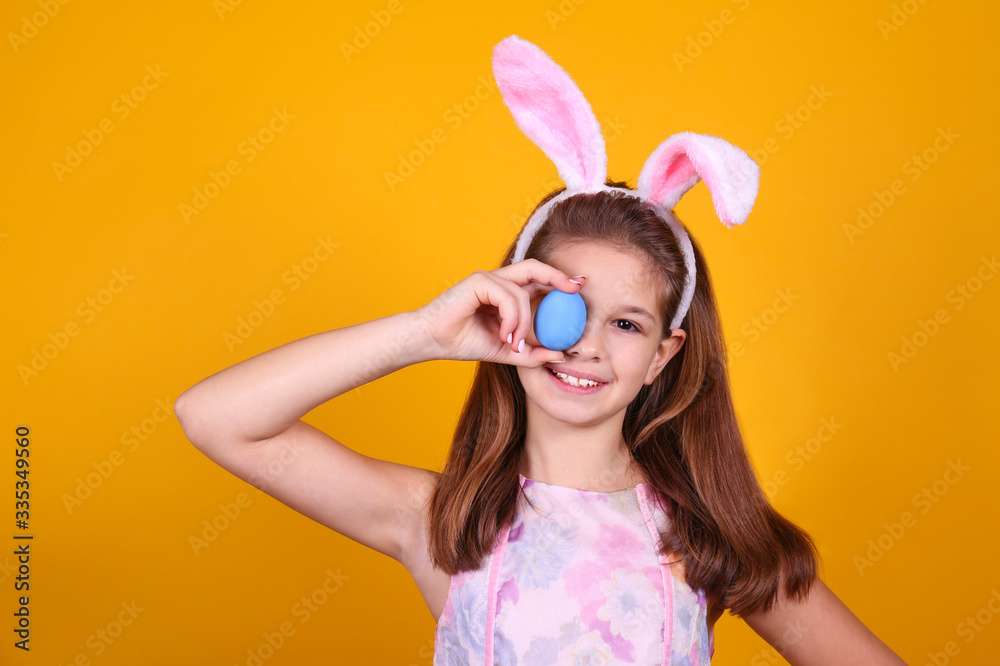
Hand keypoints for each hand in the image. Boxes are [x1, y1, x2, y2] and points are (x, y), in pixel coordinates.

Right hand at [416, 259, 584, 365]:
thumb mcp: (505, 352)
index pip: (538, 280)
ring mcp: (488, 279)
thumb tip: (560, 356)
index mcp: (505, 293)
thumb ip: (531, 353)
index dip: (559, 280)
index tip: (580, 286)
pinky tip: (503, 335)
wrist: (432, 342)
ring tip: (513, 342)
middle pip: (535, 268)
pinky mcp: (479, 281)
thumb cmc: (463, 342)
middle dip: (558, 276)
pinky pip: (508, 297)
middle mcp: (499, 282)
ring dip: (523, 322)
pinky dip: (511, 318)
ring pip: (523, 294)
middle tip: (576, 287)